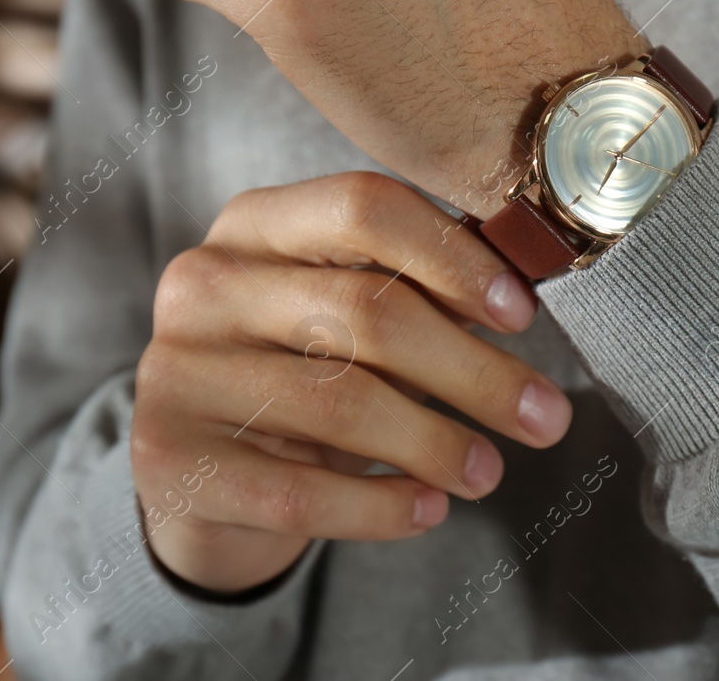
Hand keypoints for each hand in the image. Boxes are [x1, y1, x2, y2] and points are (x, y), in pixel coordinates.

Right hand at [132, 171, 568, 592]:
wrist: (199, 472)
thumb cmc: (300, 370)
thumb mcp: (345, 313)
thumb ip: (418, 289)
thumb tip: (521, 294)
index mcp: (255, 222)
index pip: (364, 208)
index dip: (454, 257)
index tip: (522, 314)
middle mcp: (204, 283)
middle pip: (365, 312)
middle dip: (473, 371)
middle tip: (546, 415)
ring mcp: (177, 372)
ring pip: (339, 403)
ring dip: (436, 443)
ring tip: (491, 471)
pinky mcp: (172, 461)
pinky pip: (300, 491)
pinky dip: (379, 507)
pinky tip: (428, 509)